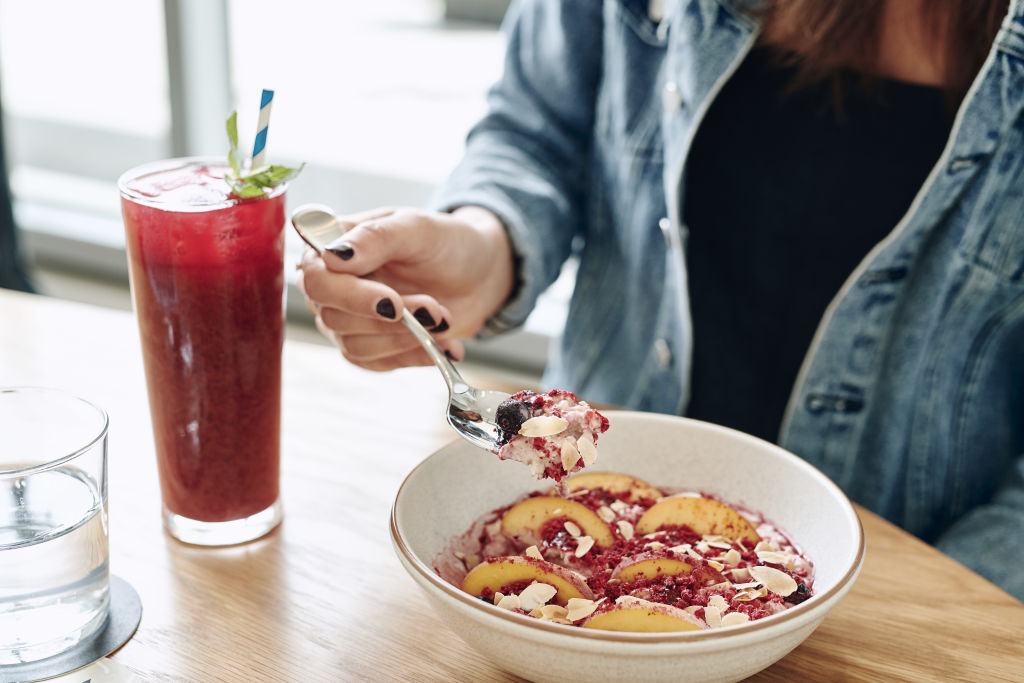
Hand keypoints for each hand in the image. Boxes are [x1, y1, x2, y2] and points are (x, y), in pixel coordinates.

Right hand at [297, 206, 514, 370]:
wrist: (477, 274)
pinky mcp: (371, 346)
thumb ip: (375, 237)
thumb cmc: (443, 242)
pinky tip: (446, 345)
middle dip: (391, 320)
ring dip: (406, 338)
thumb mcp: (416, 228)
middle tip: (434, 309)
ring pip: (356, 346)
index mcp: (332, 247)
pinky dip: (416, 356)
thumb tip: (333, 255)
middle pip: (334, 317)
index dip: (350, 297)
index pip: (317, 279)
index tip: (392, 302)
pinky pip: (380, 364)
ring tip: (444, 319)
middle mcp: (333, 286)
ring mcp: (349, 319)